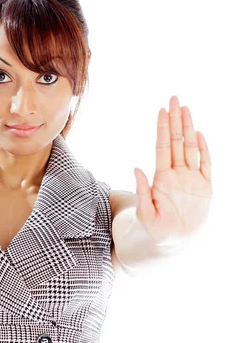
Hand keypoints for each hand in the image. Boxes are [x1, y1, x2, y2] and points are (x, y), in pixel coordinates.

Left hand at [133, 95, 211, 246]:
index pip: (163, 148)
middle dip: (175, 120)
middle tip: (174, 99)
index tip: (161, 110)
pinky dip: (204, 149)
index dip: (163, 129)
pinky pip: (206, 164)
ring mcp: (191, 179)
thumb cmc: (155, 230)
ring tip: (185, 109)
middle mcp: (177, 175)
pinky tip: (199, 133)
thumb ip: (141, 192)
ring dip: (188, 128)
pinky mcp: (205, 188)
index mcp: (162, 178)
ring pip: (191, 148)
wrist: (172, 243)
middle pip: (177, 142)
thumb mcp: (145, 214)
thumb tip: (136, 169)